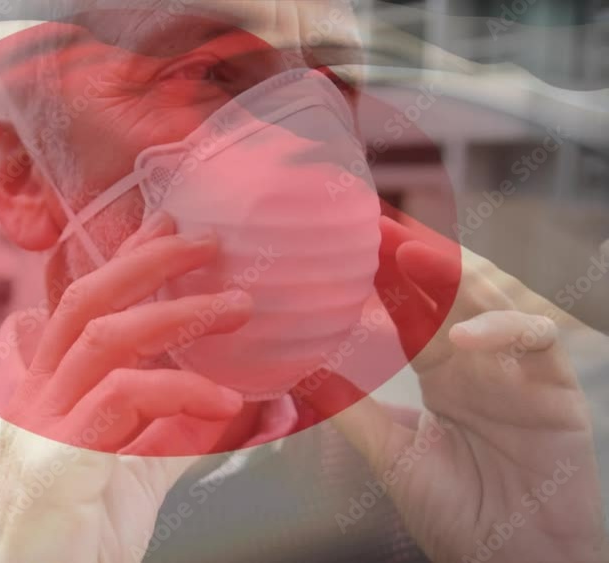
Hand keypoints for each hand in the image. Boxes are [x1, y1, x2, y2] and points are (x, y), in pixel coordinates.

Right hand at [0, 213, 250, 562]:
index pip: (83, 305)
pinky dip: (181, 388)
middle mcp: (36, 397)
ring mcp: (40, 425)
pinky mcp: (57, 458)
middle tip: (204, 240)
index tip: (171, 225)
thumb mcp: (140, 469)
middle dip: (146, 262)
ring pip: (105, 339)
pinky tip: (227, 397)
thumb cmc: (82, 536)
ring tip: (237, 306)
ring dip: (177, 313)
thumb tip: (248, 398)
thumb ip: (179, 430)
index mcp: (48, 391)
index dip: (126, 261)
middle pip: (85, 302)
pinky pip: (124, 399)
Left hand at [306, 217, 604, 562]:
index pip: (407, 310)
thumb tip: (297, 373)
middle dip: (409, 258)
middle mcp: (475, 361)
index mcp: (438, 372)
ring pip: (488, 301)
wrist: (513, 561)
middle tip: (369, 225)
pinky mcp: (554, 388)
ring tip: (409, 252)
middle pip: (444, 293)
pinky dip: (503, 329)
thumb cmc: (456, 512)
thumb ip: (352, 411)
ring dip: (452, 275)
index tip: (338, 248)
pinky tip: (465, 337)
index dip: (378, 279)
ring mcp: (514, 370)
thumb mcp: (392, 454)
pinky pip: (535, 341)